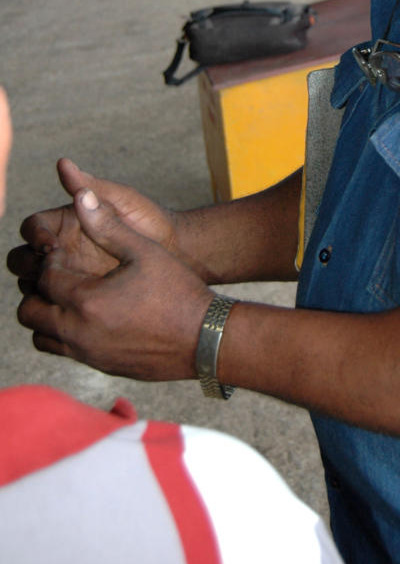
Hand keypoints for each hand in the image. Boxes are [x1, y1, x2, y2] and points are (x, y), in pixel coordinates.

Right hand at [7, 158, 178, 292]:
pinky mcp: (81, 298)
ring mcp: (71, 274)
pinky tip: (70, 309)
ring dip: (37, 289)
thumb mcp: (123, 201)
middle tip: (49, 272)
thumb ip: (92, 187)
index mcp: (67, 222)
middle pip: (22, 258)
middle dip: (28, 264)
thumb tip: (63, 163)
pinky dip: (54, 308)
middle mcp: (63, 248)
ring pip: (33, 284)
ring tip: (58, 293)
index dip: (34, 235)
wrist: (176, 255)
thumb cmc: (150, 221)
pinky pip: (55, 305)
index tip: (50, 246)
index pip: (32, 227)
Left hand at [17, 187, 213, 380]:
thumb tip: (80, 196)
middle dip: (40, 290)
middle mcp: (79, 332)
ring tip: (74, 296)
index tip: (68, 253)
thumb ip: (107, 225)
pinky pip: (63, 351)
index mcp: (87, 300)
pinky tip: (92, 315)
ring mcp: (88, 354)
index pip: (44, 279)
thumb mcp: (144, 251)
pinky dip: (64, 334)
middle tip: (65, 275)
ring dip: (48, 315)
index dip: (51, 262)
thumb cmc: (177, 291)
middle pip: (30, 312)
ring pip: (40, 337)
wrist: (204, 339)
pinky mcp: (99, 367)